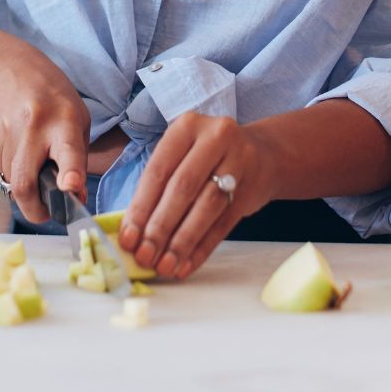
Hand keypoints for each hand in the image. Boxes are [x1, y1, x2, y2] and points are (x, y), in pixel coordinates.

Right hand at [0, 38, 89, 224]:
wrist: (9, 70)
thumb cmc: (53, 98)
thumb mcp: (78, 119)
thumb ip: (78, 158)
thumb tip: (75, 197)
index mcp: (64, 121)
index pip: (68, 152)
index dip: (70, 174)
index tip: (71, 189)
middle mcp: (34, 128)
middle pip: (25, 182)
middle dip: (33, 209)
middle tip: (44, 213)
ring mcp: (8, 134)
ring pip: (11, 181)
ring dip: (24, 186)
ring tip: (35, 165)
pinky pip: (1, 171)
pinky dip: (13, 172)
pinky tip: (20, 151)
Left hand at [118, 113, 273, 279]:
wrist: (263, 154)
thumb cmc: (208, 157)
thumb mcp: (183, 154)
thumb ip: (159, 186)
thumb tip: (132, 232)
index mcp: (187, 126)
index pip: (159, 170)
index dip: (141, 207)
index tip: (128, 238)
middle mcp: (215, 137)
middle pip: (182, 188)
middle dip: (160, 227)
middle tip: (144, 256)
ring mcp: (238, 160)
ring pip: (205, 207)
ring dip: (181, 242)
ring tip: (165, 266)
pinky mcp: (252, 187)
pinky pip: (224, 224)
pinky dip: (202, 248)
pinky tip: (186, 265)